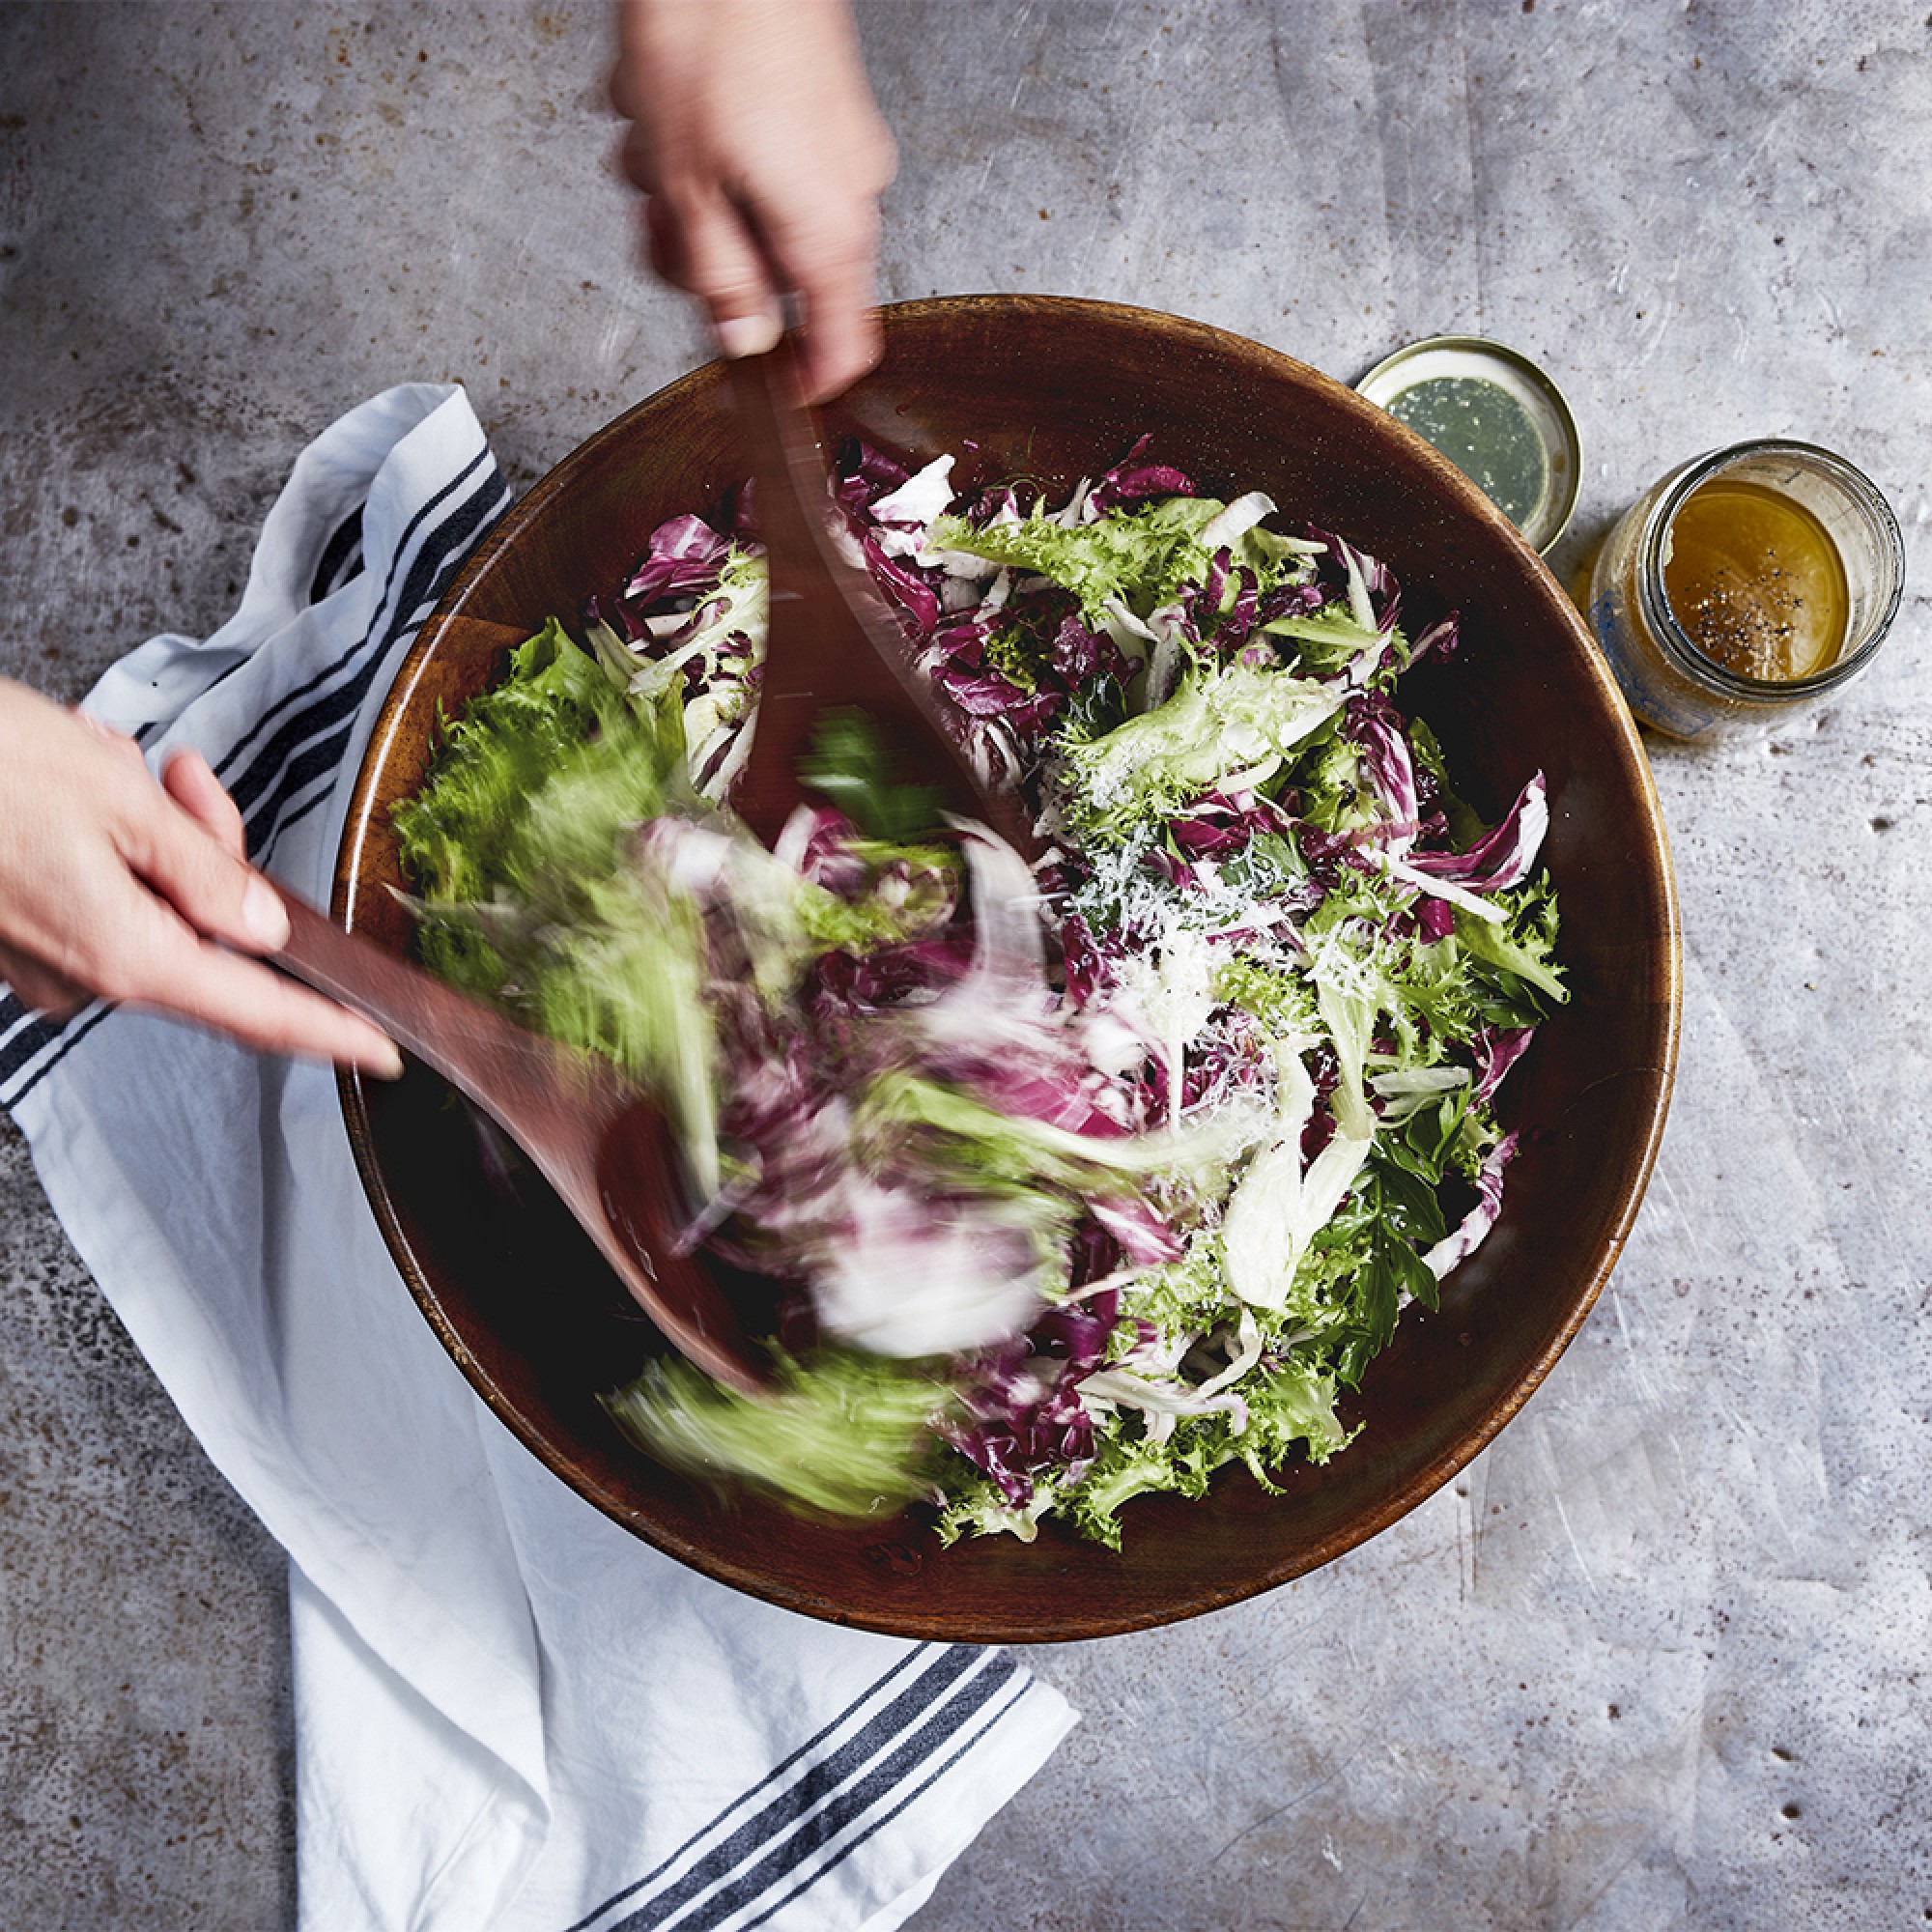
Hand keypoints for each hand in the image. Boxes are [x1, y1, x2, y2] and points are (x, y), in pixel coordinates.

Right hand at [0, 679, 400, 1073]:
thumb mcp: (117, 804)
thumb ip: (205, 872)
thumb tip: (263, 927)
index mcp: (127, 957)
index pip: (258, 1011)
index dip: (327, 1031)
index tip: (379, 1051)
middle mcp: (87, 977)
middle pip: (210, 933)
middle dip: (211, 847)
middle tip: (181, 777)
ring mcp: (47, 962)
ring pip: (156, 902)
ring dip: (154, 829)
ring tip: (106, 766)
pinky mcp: (17, 935)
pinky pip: (100, 896)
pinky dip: (109, 841)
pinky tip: (75, 785)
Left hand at [610, 0, 896, 402]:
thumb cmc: (713, 33)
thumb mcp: (688, 184)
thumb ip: (716, 278)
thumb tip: (740, 340)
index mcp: (829, 231)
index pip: (842, 346)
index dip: (803, 380)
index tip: (766, 391)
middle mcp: (850, 192)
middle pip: (782, 275)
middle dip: (707, 257)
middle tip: (655, 229)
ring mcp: (838, 142)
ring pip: (758, 206)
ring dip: (692, 191)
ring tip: (649, 140)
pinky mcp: (818, 100)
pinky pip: (762, 154)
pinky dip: (708, 145)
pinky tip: (666, 105)